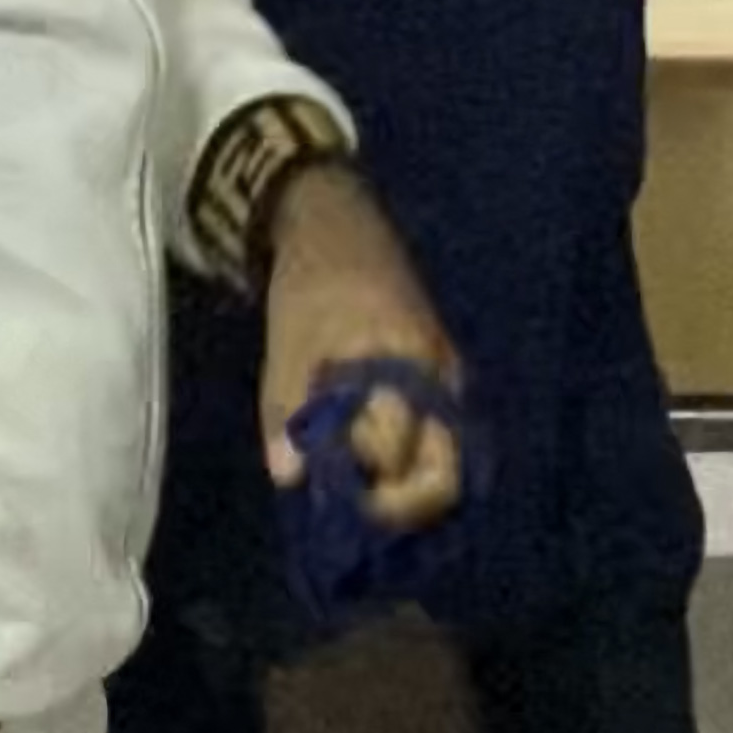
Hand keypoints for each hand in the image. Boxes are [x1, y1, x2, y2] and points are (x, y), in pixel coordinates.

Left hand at [259, 165, 464, 532]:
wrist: (339, 224)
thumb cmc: (310, 285)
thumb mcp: (285, 346)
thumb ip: (286, 412)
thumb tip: (289, 477)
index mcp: (401, 364)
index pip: (396, 452)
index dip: (366, 484)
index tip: (331, 492)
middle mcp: (438, 376)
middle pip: (446, 472)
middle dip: (405, 505)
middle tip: (358, 507)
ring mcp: (446, 375)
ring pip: (448, 457)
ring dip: (409, 486)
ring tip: (362, 488)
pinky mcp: (442, 372)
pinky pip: (440, 432)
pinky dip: (414, 458)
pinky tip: (375, 461)